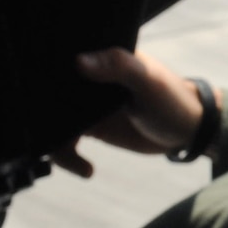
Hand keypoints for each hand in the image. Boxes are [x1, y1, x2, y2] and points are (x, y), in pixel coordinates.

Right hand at [53, 48, 213, 175]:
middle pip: (50, 94)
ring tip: (73, 161)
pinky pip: (65, 142)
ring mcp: (87, 104)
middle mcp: (88, 79)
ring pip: (53, 121)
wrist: (188, 131)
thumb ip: (119, 67)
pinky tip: (87, 169)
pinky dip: (67, 157)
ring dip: (54, 143)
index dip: (44, 78)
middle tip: (53, 138)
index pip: (61, 62)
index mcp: (100, 58)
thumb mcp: (148, 81)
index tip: (39, 100)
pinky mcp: (89, 126)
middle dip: (41, 115)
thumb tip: (79, 61)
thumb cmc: (173, 100)